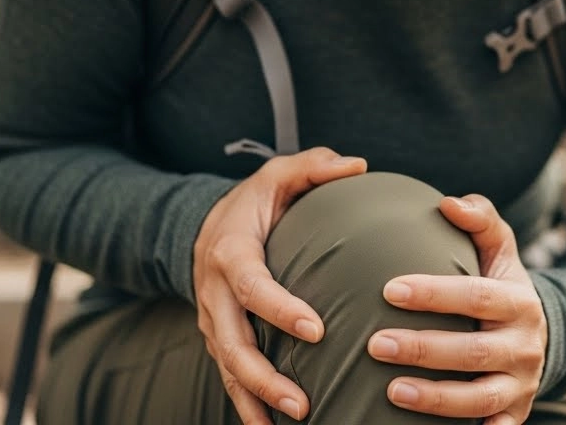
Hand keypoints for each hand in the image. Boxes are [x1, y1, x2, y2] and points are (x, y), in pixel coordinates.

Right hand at [193, 148, 366, 423]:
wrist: (206, 224)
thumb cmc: (257, 201)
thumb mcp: (281, 174)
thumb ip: (316, 167)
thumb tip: (359, 166)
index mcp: (230, 252)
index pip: (251, 286)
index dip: (279, 309)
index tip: (316, 330)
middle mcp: (214, 292)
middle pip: (231, 343)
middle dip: (264, 377)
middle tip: (303, 402)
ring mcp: (212, 320)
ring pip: (227, 368)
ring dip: (257, 400)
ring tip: (296, 420)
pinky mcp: (218, 339)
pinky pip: (229, 377)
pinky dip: (248, 406)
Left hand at [367, 194, 547, 423]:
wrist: (539, 334)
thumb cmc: (500, 284)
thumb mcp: (500, 249)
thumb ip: (480, 219)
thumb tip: (449, 202)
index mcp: (519, 301)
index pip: (476, 296)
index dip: (435, 294)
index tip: (390, 289)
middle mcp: (524, 346)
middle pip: (473, 351)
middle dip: (424, 349)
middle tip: (375, 344)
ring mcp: (520, 385)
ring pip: (479, 398)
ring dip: (435, 398)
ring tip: (391, 391)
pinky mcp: (514, 414)